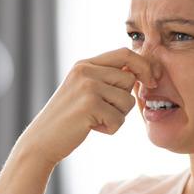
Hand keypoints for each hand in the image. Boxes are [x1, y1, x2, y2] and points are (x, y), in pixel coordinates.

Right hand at [16, 47, 157, 165]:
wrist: (42, 140)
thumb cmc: (68, 118)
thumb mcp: (84, 89)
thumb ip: (106, 78)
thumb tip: (141, 71)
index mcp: (85, 64)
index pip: (125, 53)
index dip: (144, 66)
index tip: (151, 81)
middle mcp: (85, 71)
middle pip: (129, 80)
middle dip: (124, 101)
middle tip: (104, 111)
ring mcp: (87, 87)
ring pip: (127, 101)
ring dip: (117, 116)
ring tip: (96, 120)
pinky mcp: (89, 105)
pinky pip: (119, 119)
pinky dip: (110, 128)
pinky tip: (92, 128)